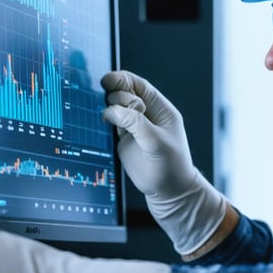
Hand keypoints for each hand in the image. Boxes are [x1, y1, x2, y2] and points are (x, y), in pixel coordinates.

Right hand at [101, 70, 226, 254]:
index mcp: (160, 109)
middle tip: (115, 110)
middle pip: (124, 94)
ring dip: (108, 108)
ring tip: (108, 118)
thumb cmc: (171, 166)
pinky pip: (110, 124)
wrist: (169, 192)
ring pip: (115, 108)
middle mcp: (146, 115)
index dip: (123, 80)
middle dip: (115, 96)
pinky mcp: (123, 139)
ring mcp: (134, 127)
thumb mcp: (156, 142)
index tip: (108, 80)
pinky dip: (103, 121)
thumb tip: (112, 109)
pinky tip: (100, 123)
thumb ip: (136, 123)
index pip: (140, 86)